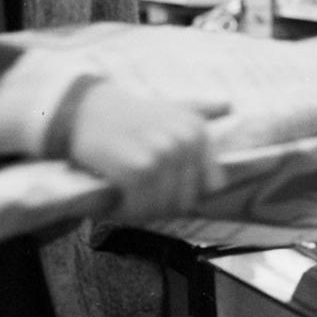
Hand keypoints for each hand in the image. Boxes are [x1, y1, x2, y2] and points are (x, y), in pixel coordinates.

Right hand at [63, 81, 227, 221]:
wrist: (87, 111)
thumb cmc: (130, 116)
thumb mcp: (172, 108)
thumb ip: (202, 109)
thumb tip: (229, 104)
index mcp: (199, 131)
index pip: (212, 185)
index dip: (187, 194)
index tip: (163, 192)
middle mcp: (187, 141)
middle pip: (185, 200)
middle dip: (161, 206)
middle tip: (136, 199)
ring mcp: (165, 155)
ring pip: (163, 207)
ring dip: (141, 212)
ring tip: (124, 199)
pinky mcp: (140, 169)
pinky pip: (140, 207)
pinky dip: (125, 212)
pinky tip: (114, 202)